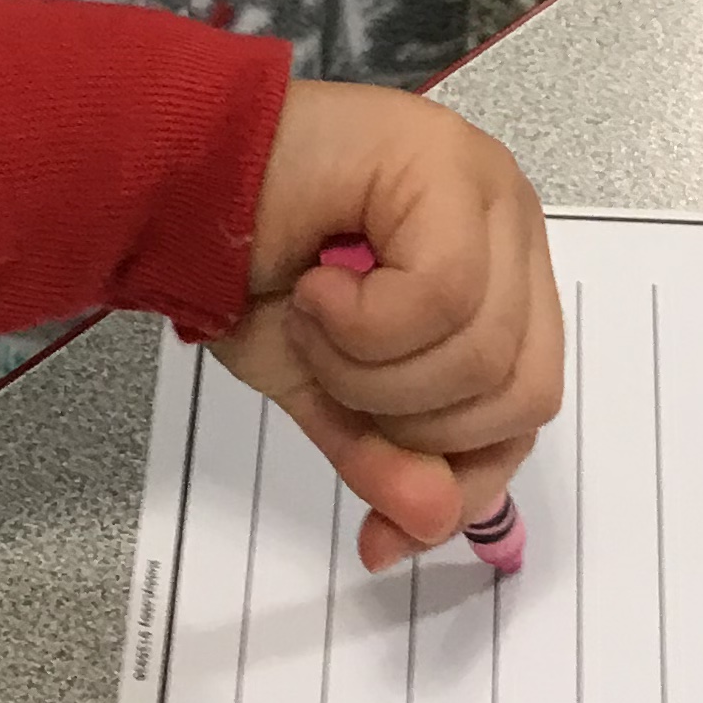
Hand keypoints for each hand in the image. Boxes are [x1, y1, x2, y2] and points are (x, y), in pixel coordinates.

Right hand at [213, 83, 564, 571]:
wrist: (179, 188)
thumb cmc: (250, 269)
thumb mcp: (324, 392)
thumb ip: (384, 457)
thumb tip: (429, 525)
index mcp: (497, 282)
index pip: (523, 409)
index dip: (463, 481)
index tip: (387, 536)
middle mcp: (511, 232)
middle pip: (521, 392)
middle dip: (410, 420)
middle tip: (331, 369)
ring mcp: (489, 192)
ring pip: (482, 352)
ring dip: (373, 369)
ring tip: (316, 317)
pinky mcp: (451, 166)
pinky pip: (444, 295)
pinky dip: (364, 320)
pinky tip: (319, 286)